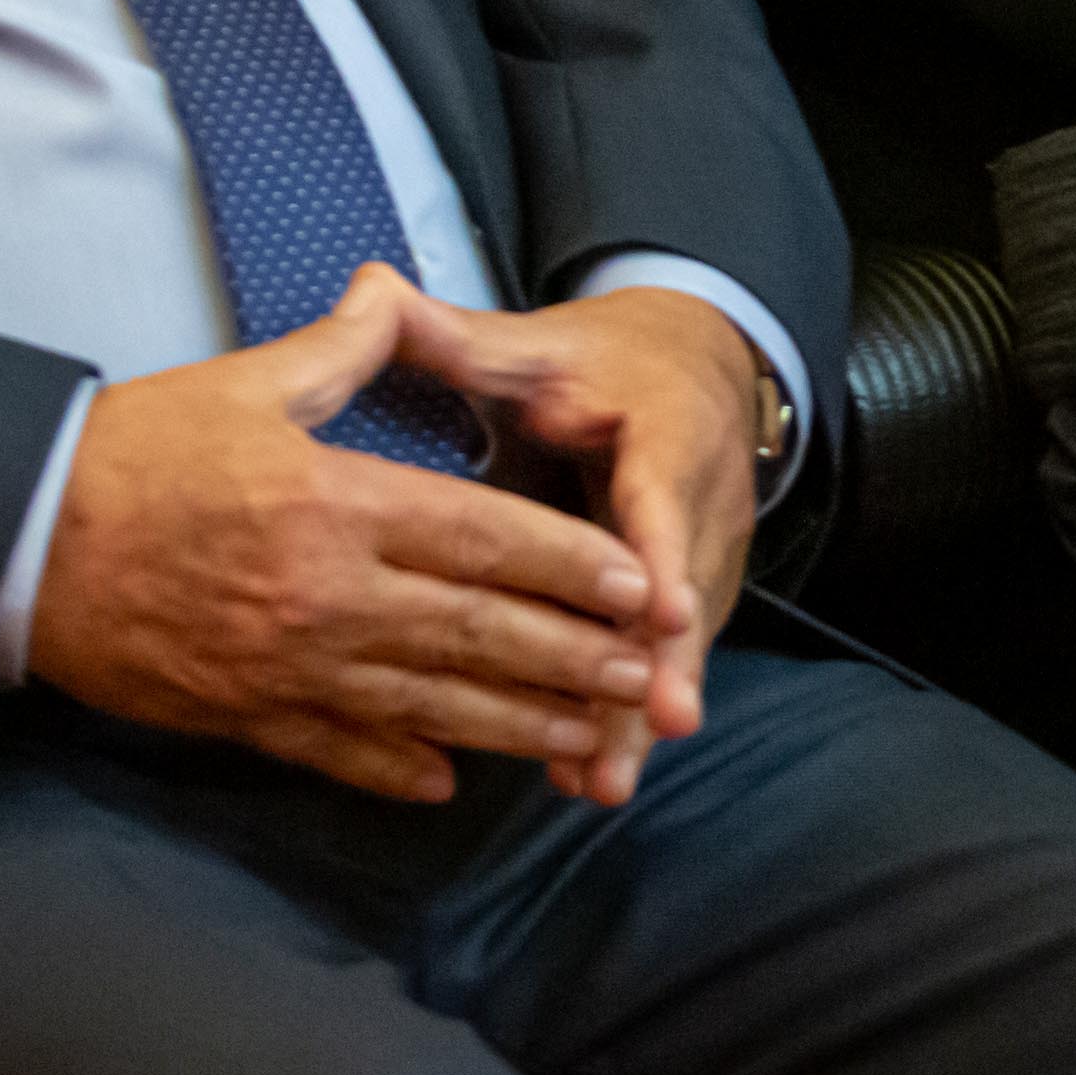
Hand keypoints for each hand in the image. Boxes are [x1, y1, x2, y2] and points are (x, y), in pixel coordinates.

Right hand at [22, 271, 663, 800]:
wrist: (15, 541)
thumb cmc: (132, 452)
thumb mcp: (243, 384)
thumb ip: (339, 350)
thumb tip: (392, 289)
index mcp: (334, 503)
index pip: (479, 537)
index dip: (564, 564)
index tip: (633, 584)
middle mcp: (324, 594)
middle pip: (474, 632)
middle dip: (570, 656)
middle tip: (646, 674)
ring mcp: (286, 666)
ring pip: (428, 705)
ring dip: (517, 724)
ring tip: (592, 735)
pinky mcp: (242, 713)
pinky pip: (337, 751)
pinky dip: (399, 767)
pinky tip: (451, 782)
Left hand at [391, 283, 764, 807]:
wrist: (696, 370)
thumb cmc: (602, 362)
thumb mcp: (537, 346)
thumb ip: (456, 336)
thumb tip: (373, 291)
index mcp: (667, 430)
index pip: (666, 496)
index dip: (665, 556)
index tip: (663, 611)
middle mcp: (700, 501)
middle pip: (682, 595)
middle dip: (663, 668)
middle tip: (647, 729)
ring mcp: (701, 558)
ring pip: (673, 647)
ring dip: (640, 714)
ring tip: (602, 783)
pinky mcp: (686, 598)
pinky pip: (657, 663)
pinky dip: (624, 718)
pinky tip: (588, 778)